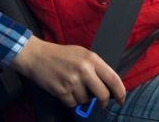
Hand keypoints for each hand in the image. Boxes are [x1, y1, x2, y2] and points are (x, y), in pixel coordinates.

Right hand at [11, 36, 125, 108]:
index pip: (113, 78)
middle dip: (103, 102)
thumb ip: (96, 67)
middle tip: (101, 103)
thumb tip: (109, 85)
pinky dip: (70, 101)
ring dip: (81, 98)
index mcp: (91, 59)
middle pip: (103, 94)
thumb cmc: (60, 55)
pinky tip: (65, 91)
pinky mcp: (62, 90)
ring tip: (73, 87)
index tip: (121, 99)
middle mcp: (84, 69)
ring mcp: (72, 81)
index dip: (121, 92)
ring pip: (86, 101)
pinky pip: (72, 104)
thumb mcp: (82, 53)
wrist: (37, 56)